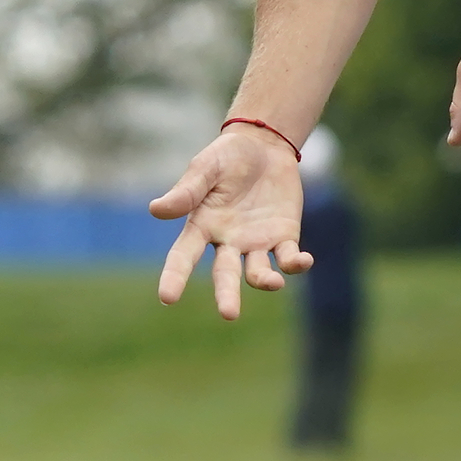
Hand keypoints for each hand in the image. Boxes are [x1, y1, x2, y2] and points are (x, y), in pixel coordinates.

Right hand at [150, 124, 311, 319]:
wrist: (265, 146)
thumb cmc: (226, 157)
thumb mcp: (205, 168)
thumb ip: (187, 191)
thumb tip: (156, 210)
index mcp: (201, 226)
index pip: (183, 257)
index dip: (175, 277)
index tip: (167, 298)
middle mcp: (227, 242)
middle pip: (225, 274)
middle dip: (227, 295)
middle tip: (229, 314)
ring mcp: (256, 243)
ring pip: (258, 272)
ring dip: (265, 280)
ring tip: (273, 282)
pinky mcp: (284, 237)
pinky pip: (289, 258)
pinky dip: (296, 263)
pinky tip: (304, 261)